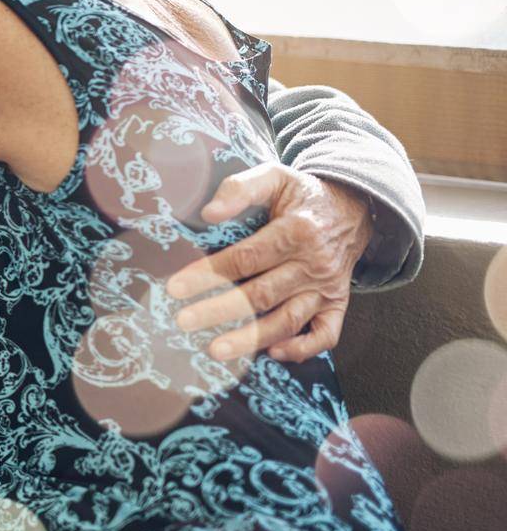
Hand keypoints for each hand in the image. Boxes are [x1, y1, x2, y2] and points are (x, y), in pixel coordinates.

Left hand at [166, 163, 374, 363]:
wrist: (354, 208)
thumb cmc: (302, 195)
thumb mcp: (275, 176)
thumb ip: (241, 188)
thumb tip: (209, 213)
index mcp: (297, 230)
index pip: (246, 258)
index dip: (209, 274)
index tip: (175, 287)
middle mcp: (314, 264)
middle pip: (261, 294)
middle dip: (219, 310)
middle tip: (184, 322)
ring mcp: (327, 287)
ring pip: (287, 319)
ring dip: (251, 338)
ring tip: (216, 350)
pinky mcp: (337, 304)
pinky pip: (326, 335)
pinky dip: (302, 348)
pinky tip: (272, 354)